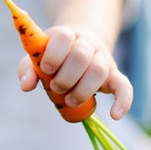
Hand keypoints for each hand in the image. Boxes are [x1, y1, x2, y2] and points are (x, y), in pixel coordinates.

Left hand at [18, 25, 132, 119]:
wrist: (80, 43)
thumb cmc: (55, 55)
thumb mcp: (38, 57)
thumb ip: (28, 69)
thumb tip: (26, 86)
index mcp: (67, 35)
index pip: (63, 38)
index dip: (53, 55)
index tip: (45, 69)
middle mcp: (88, 44)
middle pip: (81, 55)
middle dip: (65, 76)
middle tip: (55, 87)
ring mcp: (103, 59)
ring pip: (99, 70)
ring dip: (82, 89)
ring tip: (69, 100)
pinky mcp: (114, 75)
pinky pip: (125, 86)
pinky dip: (123, 101)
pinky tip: (114, 115)